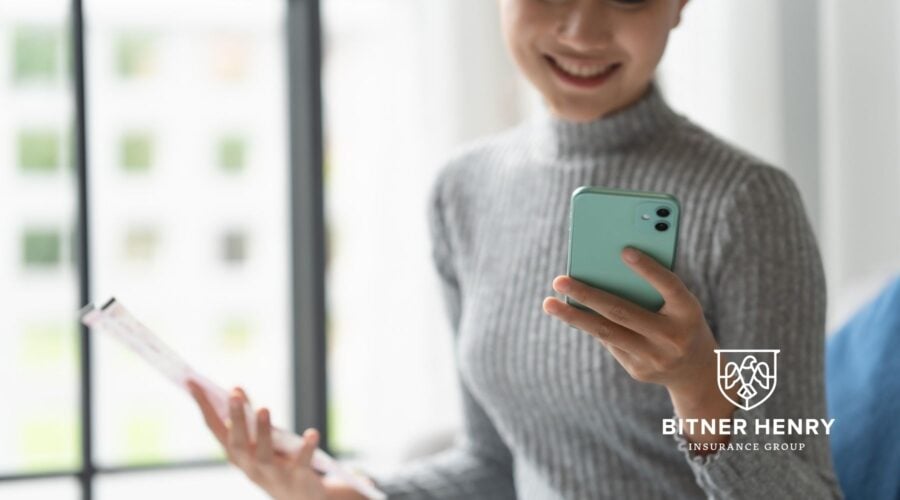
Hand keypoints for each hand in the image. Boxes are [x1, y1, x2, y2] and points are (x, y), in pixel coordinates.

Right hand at [187, 381, 363, 499]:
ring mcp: (273, 474)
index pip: (215, 428)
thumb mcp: (257, 442)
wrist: (301, 499)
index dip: (203, 406)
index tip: (191, 382)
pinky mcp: (298, 478)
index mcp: (237, 454)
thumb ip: (246, 418)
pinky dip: (306, 448)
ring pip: (263, 455)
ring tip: (263, 408)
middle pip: (238, 444)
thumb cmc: (275, 463)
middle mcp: (250, 466)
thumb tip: (235, 389)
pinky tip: (311, 433)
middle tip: (233, 393)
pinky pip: (301, 463)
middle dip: (235, 419)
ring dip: (263, 432)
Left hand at [543, 247, 736, 441]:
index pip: (669, 286)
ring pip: (606, 332)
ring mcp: (655, 357)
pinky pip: (608, 343)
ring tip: (549, 303)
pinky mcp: (638, 370)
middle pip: (623, 312)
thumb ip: (655, 286)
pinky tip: (570, 314)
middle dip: (587, 294)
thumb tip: (607, 266)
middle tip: (559, 279)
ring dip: (573, 316)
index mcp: (689, 312)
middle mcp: (673, 337)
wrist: (697, 372)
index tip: (624, 250)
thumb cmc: (682, 321)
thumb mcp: (681, 304)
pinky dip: (588, 325)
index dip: (649, 269)